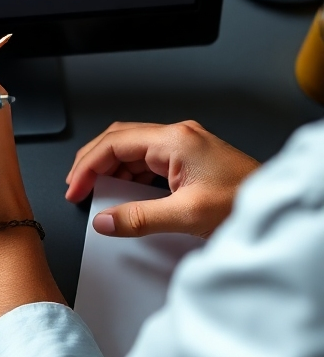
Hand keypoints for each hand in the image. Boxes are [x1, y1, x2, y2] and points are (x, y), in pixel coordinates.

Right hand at [65, 120, 259, 237]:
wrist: (281, 209)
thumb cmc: (247, 203)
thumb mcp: (187, 215)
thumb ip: (139, 218)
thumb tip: (105, 221)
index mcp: (174, 140)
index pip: (114, 144)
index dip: (88, 166)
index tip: (75, 188)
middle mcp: (178, 135)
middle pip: (119, 140)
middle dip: (93, 163)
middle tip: (77, 187)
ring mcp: (184, 144)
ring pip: (132, 149)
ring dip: (111, 169)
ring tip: (97, 192)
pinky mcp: (190, 157)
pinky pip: (148, 160)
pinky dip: (129, 174)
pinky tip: (124, 191)